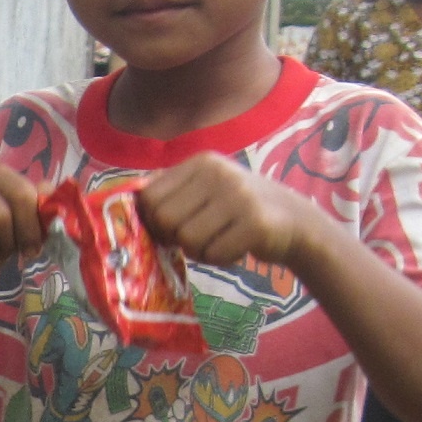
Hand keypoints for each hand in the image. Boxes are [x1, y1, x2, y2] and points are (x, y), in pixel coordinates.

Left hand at [136, 154, 326, 270]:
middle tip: (197, 238)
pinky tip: (236, 247)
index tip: (170, 228)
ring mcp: (239, 196)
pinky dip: (220, 259)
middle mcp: (218, 173)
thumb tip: (126, 205)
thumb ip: (171, 193)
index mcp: (201, 162)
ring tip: (220, 240)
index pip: (150, 197)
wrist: (296, 221)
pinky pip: (213, 254)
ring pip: (187, 240)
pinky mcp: (255, 223)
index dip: (152, 220)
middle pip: (164, 220)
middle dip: (175, 238)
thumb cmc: (238, 210)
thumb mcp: (206, 189)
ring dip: (199, 251)